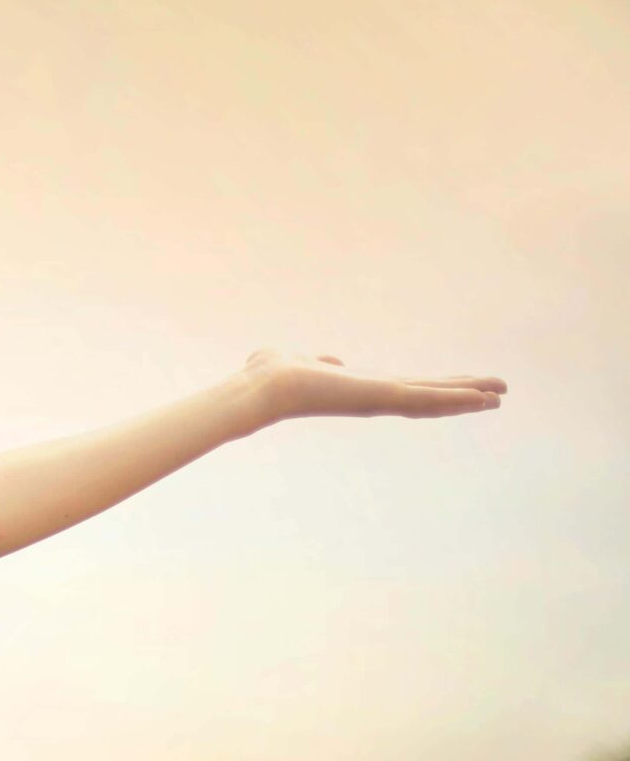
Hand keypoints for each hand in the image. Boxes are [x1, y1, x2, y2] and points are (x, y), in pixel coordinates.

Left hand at [241, 348, 505, 427]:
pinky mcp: (379, 397)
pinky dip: (455, 399)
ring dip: (468, 398)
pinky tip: (482, 399)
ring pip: (434, 399)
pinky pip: (425, 398)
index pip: (409, 388)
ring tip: (499, 397)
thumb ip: (318, 361)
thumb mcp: (301, 361)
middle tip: (497, 395)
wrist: (261, 388)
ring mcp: (379, 399)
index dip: (438, 387)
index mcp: (360, 389)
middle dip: (463, 394)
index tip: (463, 387)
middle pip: (430, 396)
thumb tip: (328, 361)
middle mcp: (374, 398)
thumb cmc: (268, 376)